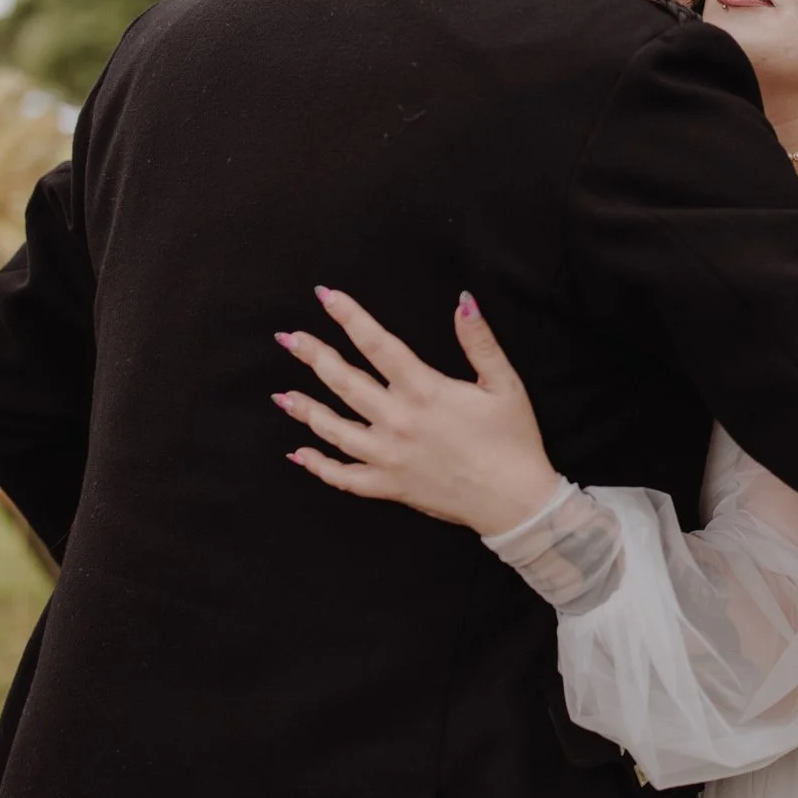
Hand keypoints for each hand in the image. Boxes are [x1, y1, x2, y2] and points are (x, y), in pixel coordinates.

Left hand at [275, 287, 562, 535]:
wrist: (514, 500)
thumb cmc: (513, 440)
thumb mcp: (504, 384)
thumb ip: (480, 341)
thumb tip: (463, 300)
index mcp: (425, 391)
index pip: (378, 345)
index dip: (350, 317)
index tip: (326, 296)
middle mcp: (398, 421)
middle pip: (344, 382)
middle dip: (314, 356)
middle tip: (289, 338)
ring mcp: (389, 457)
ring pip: (334, 430)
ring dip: (306, 410)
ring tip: (282, 395)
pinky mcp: (390, 486)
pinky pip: (344, 477)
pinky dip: (319, 466)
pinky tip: (300, 454)